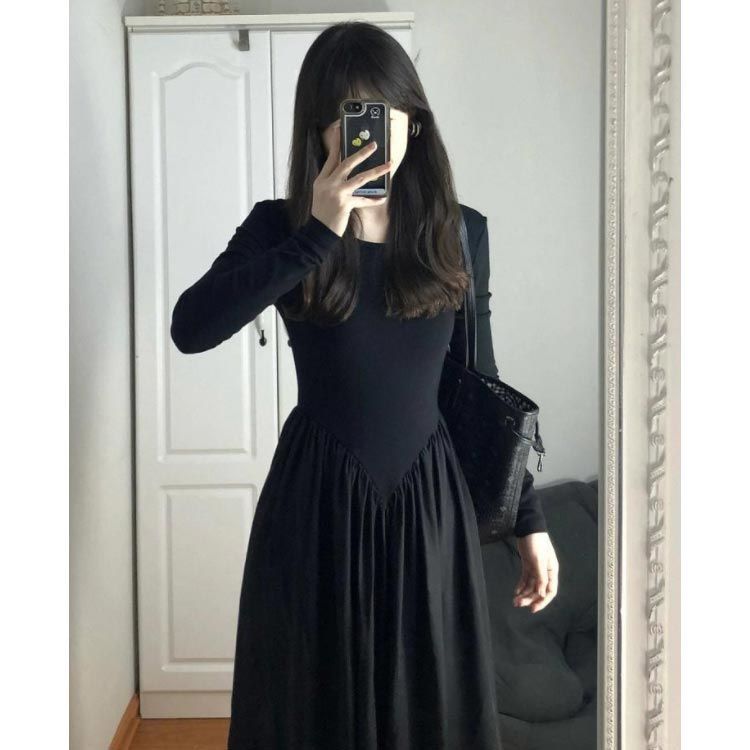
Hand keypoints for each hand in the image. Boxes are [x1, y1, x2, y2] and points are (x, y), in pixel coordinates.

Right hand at [312, 119, 392, 236]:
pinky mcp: (345, 204)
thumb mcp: (322, 193)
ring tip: (388, 165)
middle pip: (347, 163)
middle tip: (374, 145)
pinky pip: (363, 200)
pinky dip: (373, 199)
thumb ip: (332, 182)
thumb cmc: (322, 213)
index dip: (337, 144)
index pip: (331, 158)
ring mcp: (337, 193)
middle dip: (362, 152)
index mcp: (322, 180)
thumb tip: (349, 173)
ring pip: (360, 178)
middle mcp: (329, 184)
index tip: (341, 131)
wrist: (318, 231)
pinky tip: (382, 197)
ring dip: (376, 170)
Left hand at [513, 532, 558, 612]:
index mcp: (551, 571)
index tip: (533, 609)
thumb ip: (541, 577)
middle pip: (539, 590)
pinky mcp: (528, 565)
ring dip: (524, 594)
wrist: (527, 527)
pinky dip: (521, 586)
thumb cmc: (536, 542)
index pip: (550, 591)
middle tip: (519, 604)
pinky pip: (525, 579)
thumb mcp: (539, 559)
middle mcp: (545, 572)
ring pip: (531, 586)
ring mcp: (536, 569)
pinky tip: (516, 592)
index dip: (542, 601)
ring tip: (515, 600)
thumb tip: (541, 593)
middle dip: (530, 598)